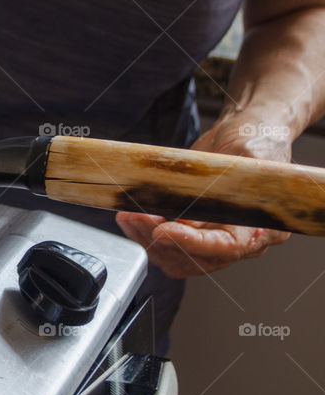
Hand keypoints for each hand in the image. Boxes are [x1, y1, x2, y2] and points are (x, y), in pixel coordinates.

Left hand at [116, 117, 291, 277]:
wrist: (243, 135)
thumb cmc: (254, 142)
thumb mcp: (246, 152)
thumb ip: (228, 178)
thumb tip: (201, 199)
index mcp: (264, 227)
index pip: (227, 247)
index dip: (192, 243)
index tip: (162, 230)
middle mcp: (242, 241)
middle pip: (198, 259)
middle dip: (161, 240)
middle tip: (136, 216)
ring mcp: (215, 238)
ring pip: (179, 259)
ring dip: (148, 240)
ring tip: (129, 215)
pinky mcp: (194, 233)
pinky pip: (169, 249)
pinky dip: (146, 237)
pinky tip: (131, 219)